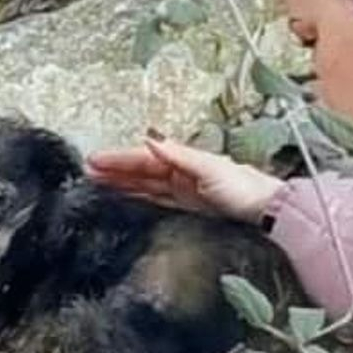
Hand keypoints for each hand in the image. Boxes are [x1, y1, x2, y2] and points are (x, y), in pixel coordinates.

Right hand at [84, 134, 283, 224]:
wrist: (267, 211)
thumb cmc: (242, 187)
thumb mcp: (210, 168)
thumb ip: (179, 156)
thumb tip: (150, 140)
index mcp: (184, 160)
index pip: (144, 158)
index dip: (119, 160)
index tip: (93, 161)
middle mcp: (181, 172)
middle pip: (141, 170)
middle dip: (115, 170)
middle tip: (85, 172)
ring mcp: (184, 190)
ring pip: (146, 185)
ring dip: (122, 183)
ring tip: (96, 184)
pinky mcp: (189, 207)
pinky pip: (156, 199)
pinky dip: (139, 197)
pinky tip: (124, 199)